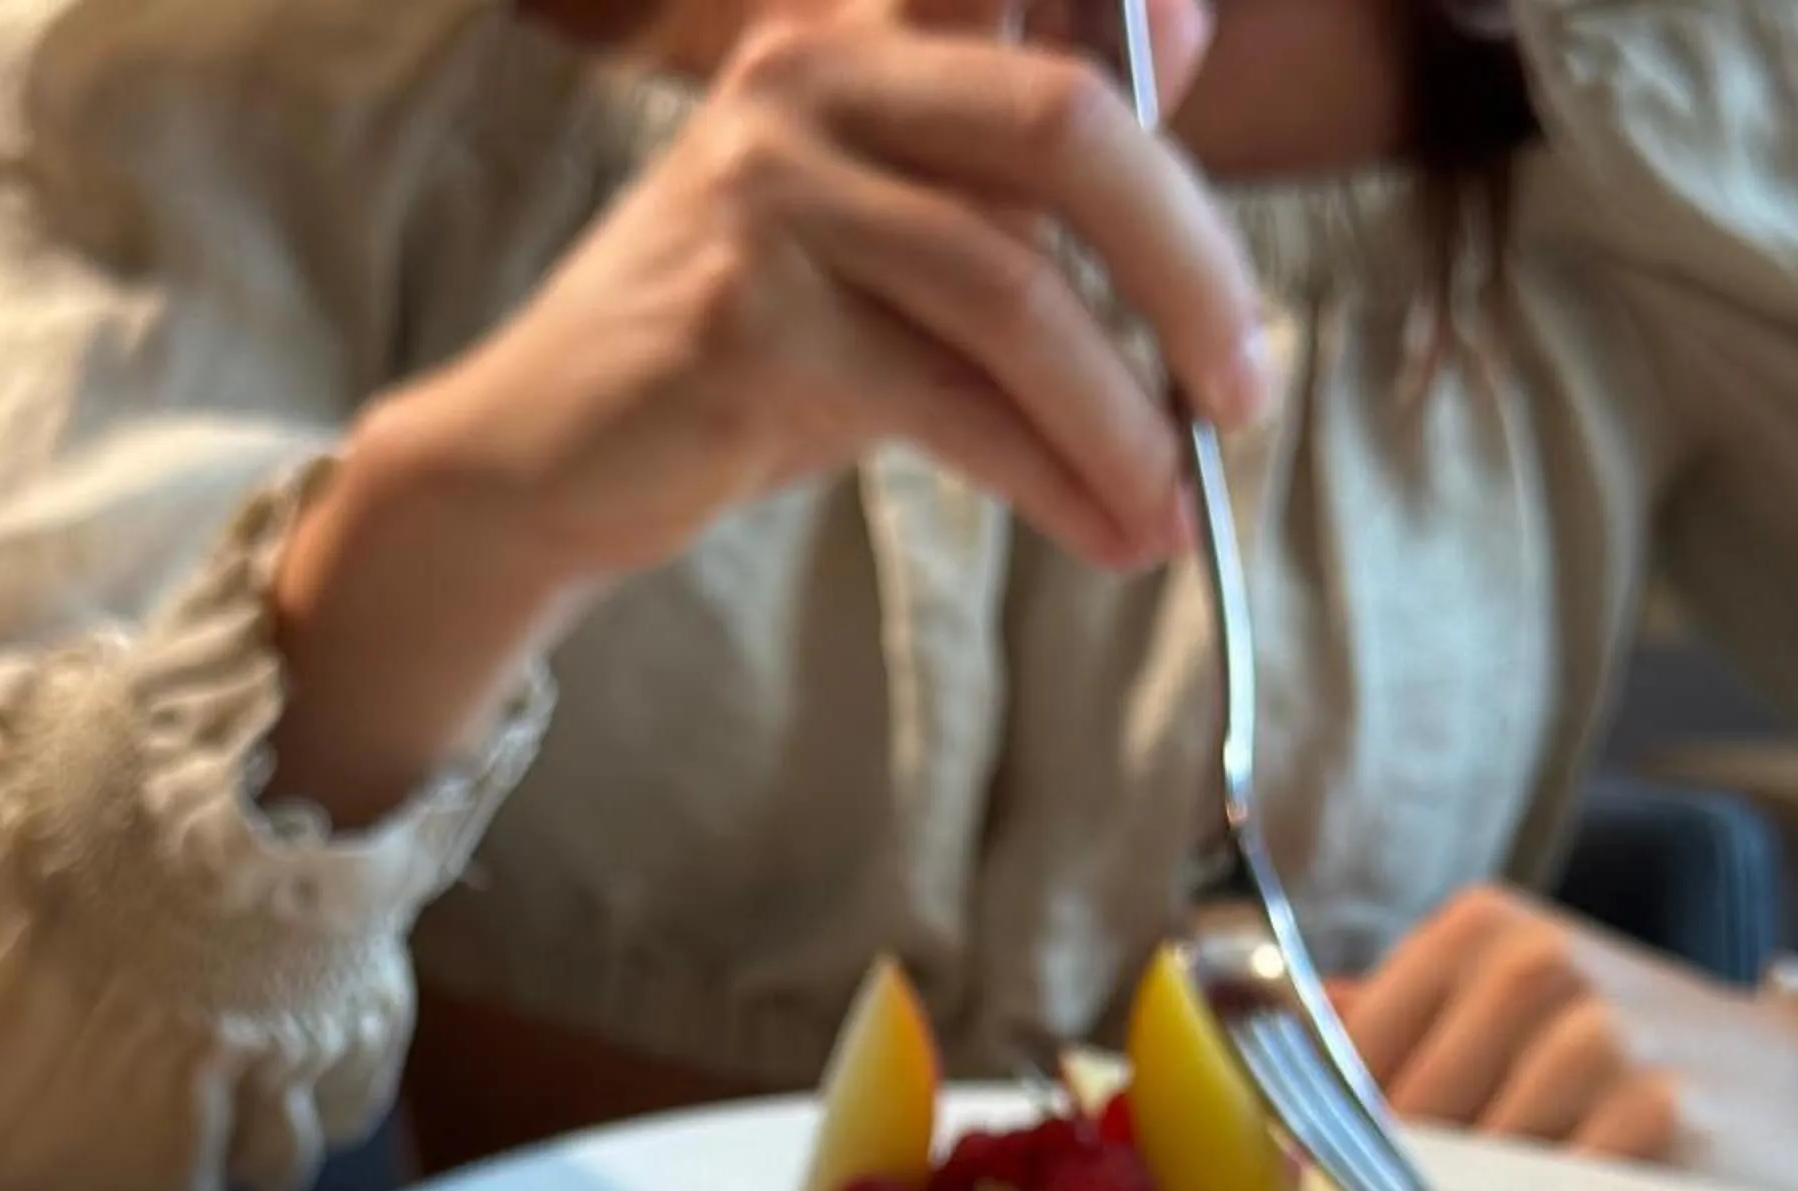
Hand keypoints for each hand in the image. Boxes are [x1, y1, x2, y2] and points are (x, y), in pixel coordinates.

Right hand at [272, 0, 1263, 823]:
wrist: (551, 456)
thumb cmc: (744, 345)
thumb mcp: (894, 229)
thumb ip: (1016, 152)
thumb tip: (1185, 28)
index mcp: (859, 29)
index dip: (1139, 21)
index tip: (1204, 98)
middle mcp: (818, 75)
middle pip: (1067, 127)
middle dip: (1189, 270)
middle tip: (1246, 390)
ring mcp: (775, 192)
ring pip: (1017, 290)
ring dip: (1123, 419)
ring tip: (1175, 510)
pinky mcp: (754, 322)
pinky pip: (954, 404)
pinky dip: (1055, 480)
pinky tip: (1107, 532)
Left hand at [1340, 885, 1797, 1190]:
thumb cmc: (1634, 1066)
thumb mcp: (1516, 1007)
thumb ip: (1392, 1029)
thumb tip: (1232, 1049)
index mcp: (1478, 931)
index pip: (1329, 1060)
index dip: (1298, 1147)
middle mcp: (1534, 965)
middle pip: (1380, 1127)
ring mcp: (1599, 1037)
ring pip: (1452, 1176)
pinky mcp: (1656, 1115)